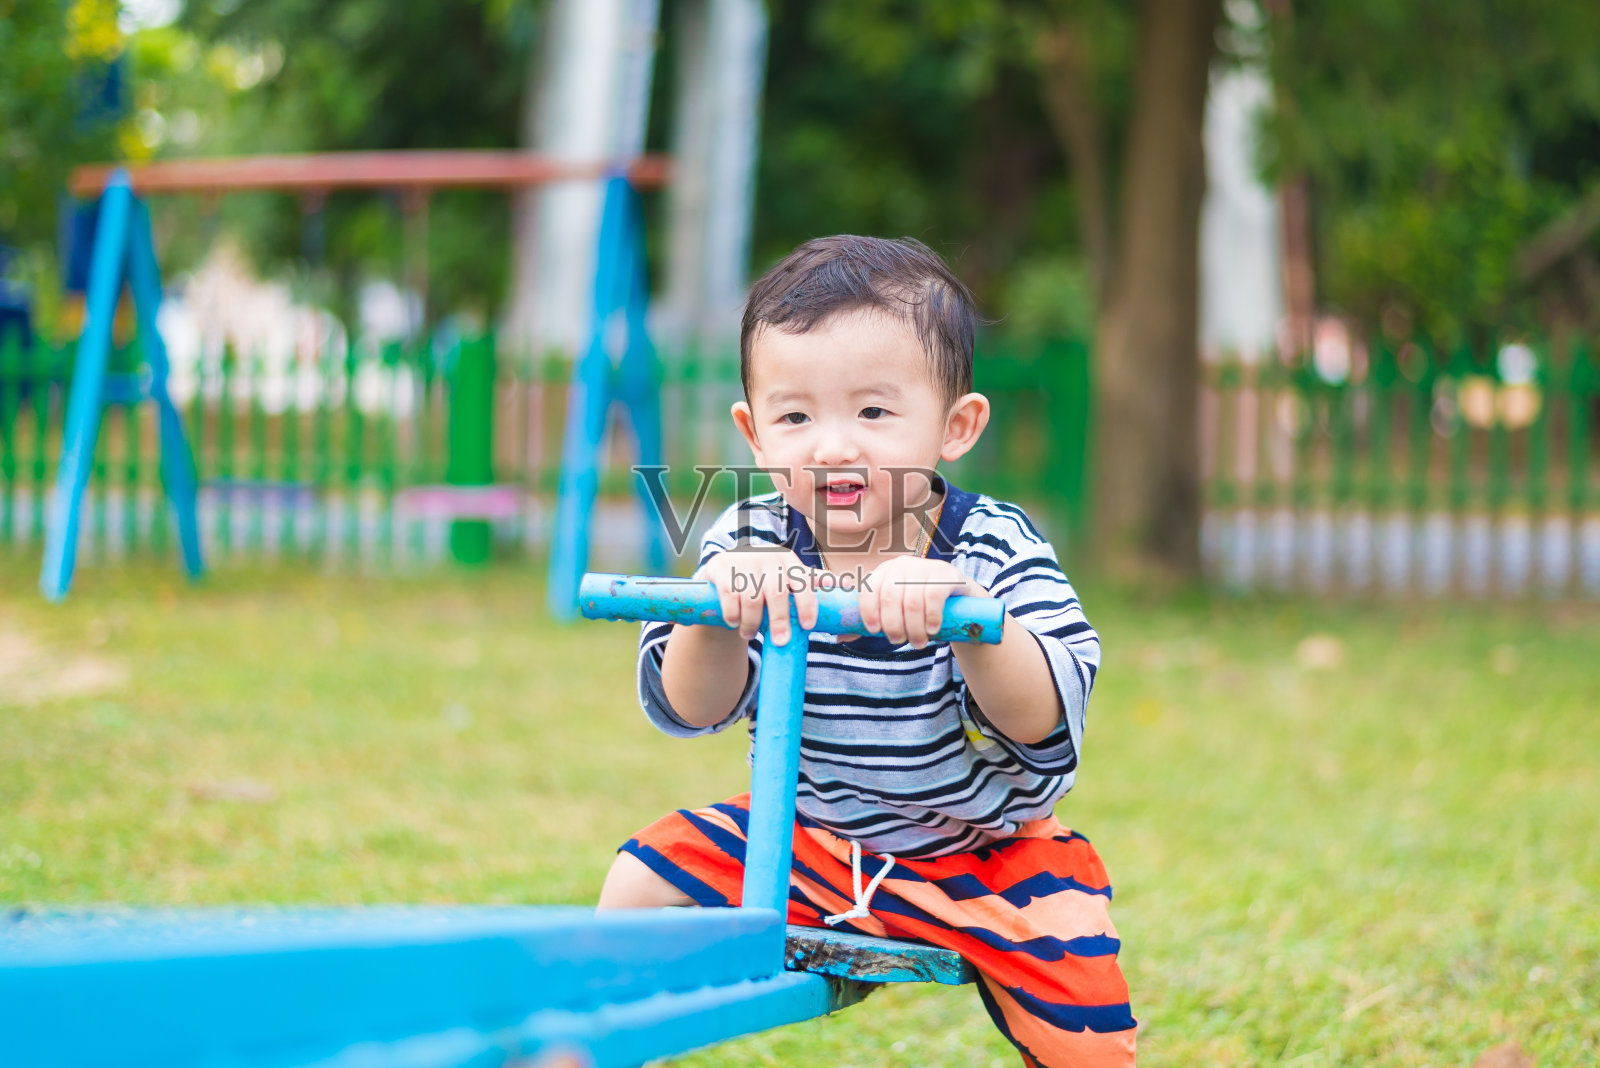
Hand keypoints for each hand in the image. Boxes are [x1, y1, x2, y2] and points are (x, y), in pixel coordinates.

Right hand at [697, 547, 818, 645]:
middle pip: (777, 593)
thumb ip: (813, 580)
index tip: (808, 626)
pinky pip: (730, 596)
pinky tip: (733, 623)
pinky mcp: (721, 568)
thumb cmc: (764, 577)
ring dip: (752, 622)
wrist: (726, 569)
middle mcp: (767, 557)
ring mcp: (743, 561)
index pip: (802, 582)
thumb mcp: (787, 575)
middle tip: (780, 641)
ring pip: (752, 598)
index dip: (807, 604)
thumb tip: (847, 583)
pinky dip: (733, 614)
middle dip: (780, 621)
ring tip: (750, 635)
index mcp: (787, 559)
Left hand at [857, 557, 985, 648]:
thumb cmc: (918, 606)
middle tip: (900, 641)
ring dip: (914, 628)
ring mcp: (924, 567)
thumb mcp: (894, 611)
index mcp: (883, 572)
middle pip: (889, 598)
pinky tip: (933, 629)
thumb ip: (871, 621)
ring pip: (911, 602)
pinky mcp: (945, 574)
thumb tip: (840, 638)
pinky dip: (931, 618)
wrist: (958, 597)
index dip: (868, 612)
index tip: (875, 631)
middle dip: (893, 625)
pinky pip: (933, 597)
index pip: (868, 590)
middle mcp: (901, 565)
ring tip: (918, 642)